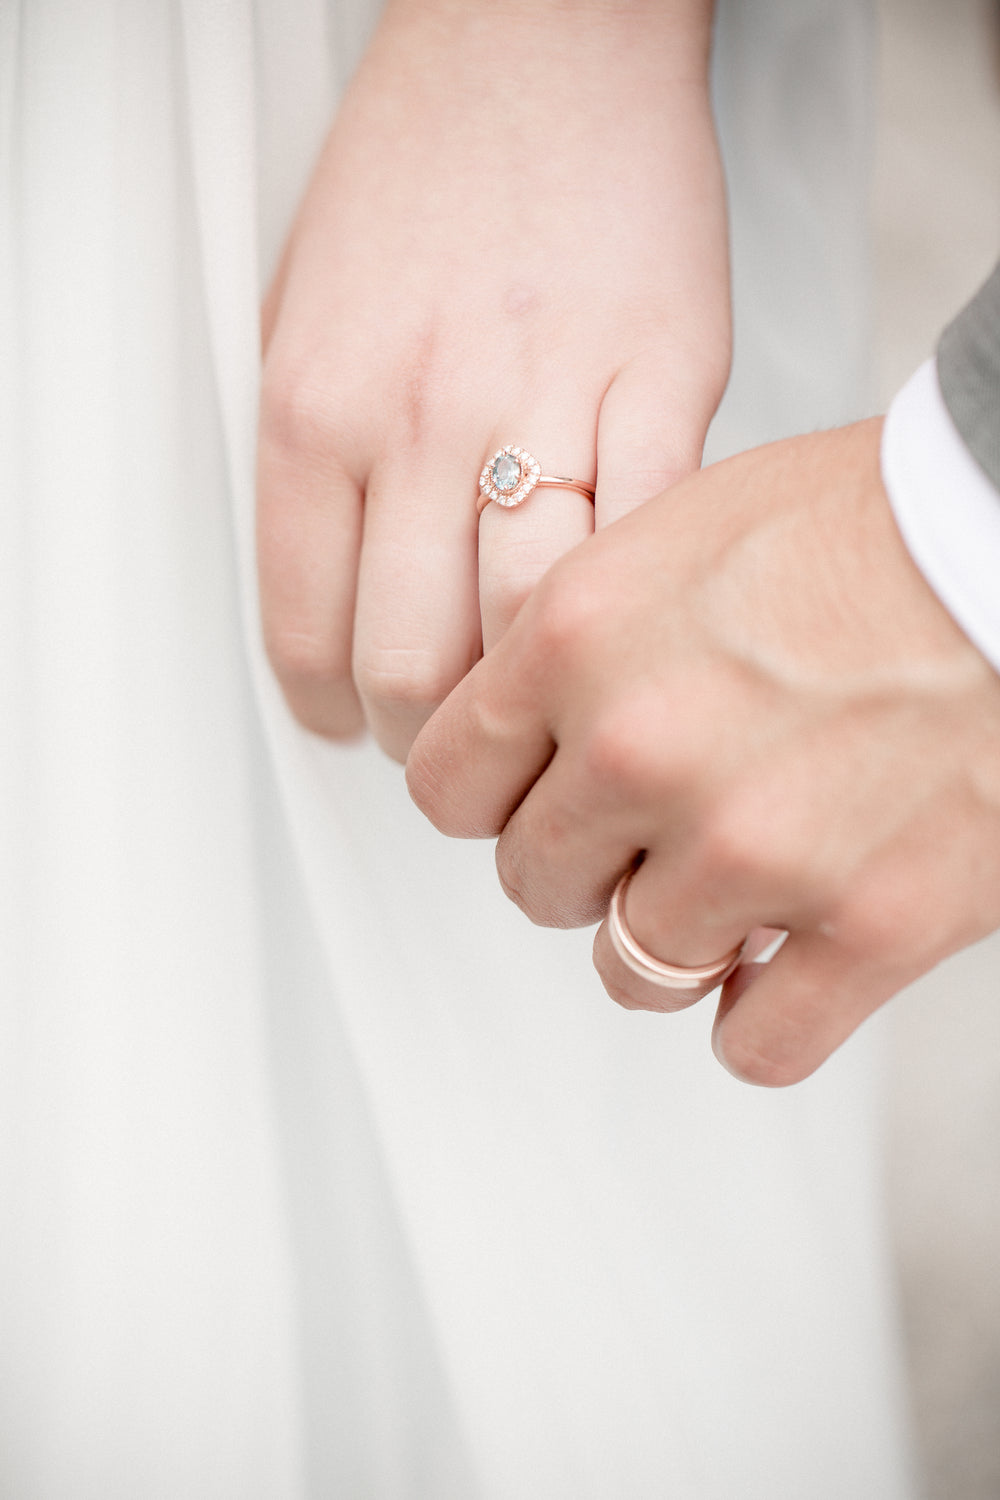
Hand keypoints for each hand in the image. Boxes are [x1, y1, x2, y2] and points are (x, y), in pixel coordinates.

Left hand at [257, 0, 727, 759]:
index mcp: (315, 411)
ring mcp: (545, 401)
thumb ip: (311, 476)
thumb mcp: (298, 320)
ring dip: (532, 702)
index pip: (305, 638)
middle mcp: (419, 418)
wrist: (539, 43)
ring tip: (535, 698)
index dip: (334, 712)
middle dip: (430, 738)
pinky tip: (614, 616)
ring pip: (529, 636)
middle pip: (412, 666)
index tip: (357, 721)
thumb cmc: (420, 174)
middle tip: (452, 733)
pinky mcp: (664, 385)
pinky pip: (643, 549)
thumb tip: (330, 606)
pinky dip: (627, 610)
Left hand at [407, 420, 999, 1083]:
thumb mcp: (678, 529)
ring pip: (632, 971)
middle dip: (581, 867)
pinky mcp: (868, 925)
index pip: (446, 786)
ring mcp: (751, 848)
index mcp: (579, 639)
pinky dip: (761, 1021)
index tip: (526, 804)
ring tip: (722, 897)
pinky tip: (783, 967)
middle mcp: (643, 748)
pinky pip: (756, 1045)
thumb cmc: (870, 522)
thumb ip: (581, 637)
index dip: (488, 802)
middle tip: (640, 839)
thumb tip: (532, 728)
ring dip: (670, 943)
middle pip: (533, 882)